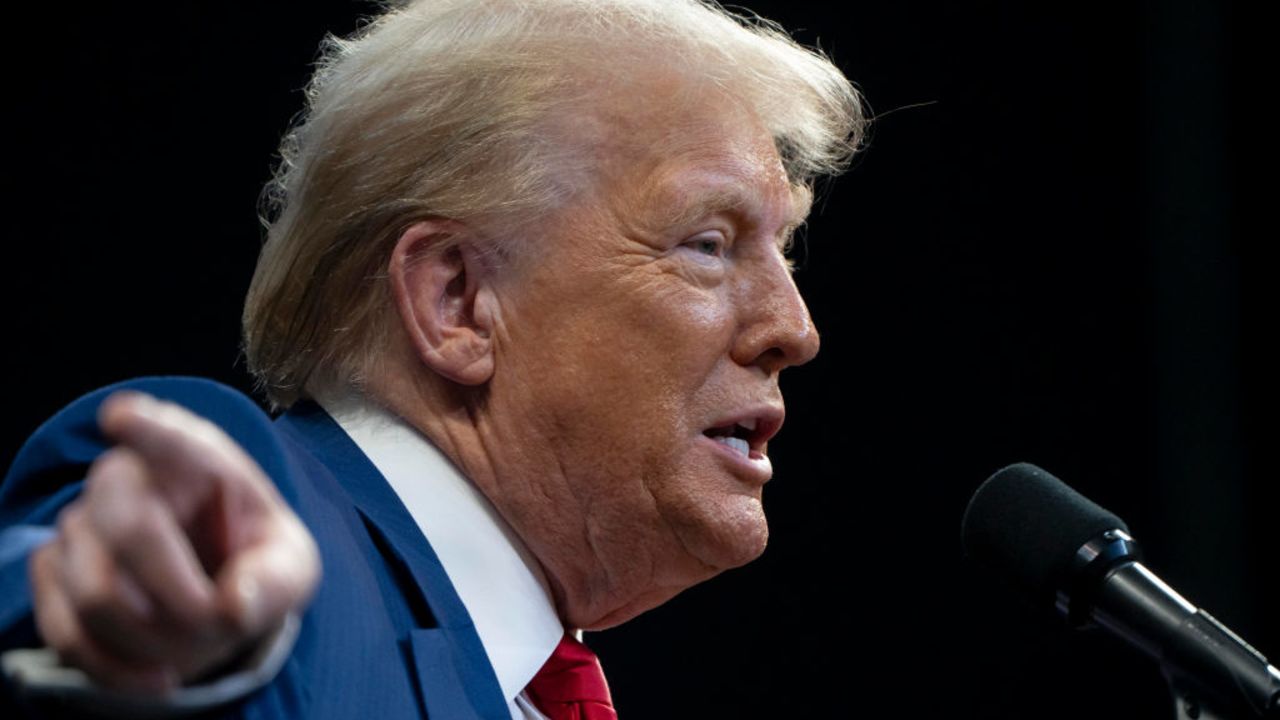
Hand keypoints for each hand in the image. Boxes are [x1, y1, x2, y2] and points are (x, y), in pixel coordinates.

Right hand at [28, 391, 319, 692]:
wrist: (218, 598)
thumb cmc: (256, 566)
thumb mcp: (291, 569)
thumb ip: (277, 581)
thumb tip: (237, 604)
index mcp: (199, 461)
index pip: (169, 435)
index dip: (145, 425)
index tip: (122, 417)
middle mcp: (129, 480)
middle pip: (128, 529)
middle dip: (178, 593)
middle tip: (218, 622)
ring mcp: (83, 525)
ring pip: (95, 592)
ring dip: (152, 637)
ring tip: (195, 647)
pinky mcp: (54, 574)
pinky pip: (67, 632)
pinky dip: (115, 668)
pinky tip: (158, 678)